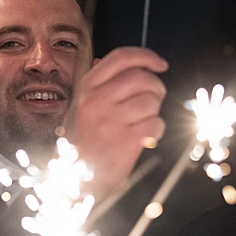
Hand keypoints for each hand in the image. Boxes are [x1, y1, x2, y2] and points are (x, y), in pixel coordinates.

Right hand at [62, 47, 168, 197]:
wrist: (76, 178)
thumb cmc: (83, 141)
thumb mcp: (81, 105)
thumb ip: (100, 84)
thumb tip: (128, 63)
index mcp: (87, 88)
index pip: (121, 57)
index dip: (146, 56)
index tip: (159, 64)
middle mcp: (97, 100)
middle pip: (141, 77)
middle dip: (156, 86)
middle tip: (154, 97)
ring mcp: (111, 120)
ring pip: (151, 100)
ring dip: (154, 110)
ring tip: (142, 120)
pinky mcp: (125, 140)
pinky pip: (156, 123)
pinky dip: (156, 129)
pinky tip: (143, 136)